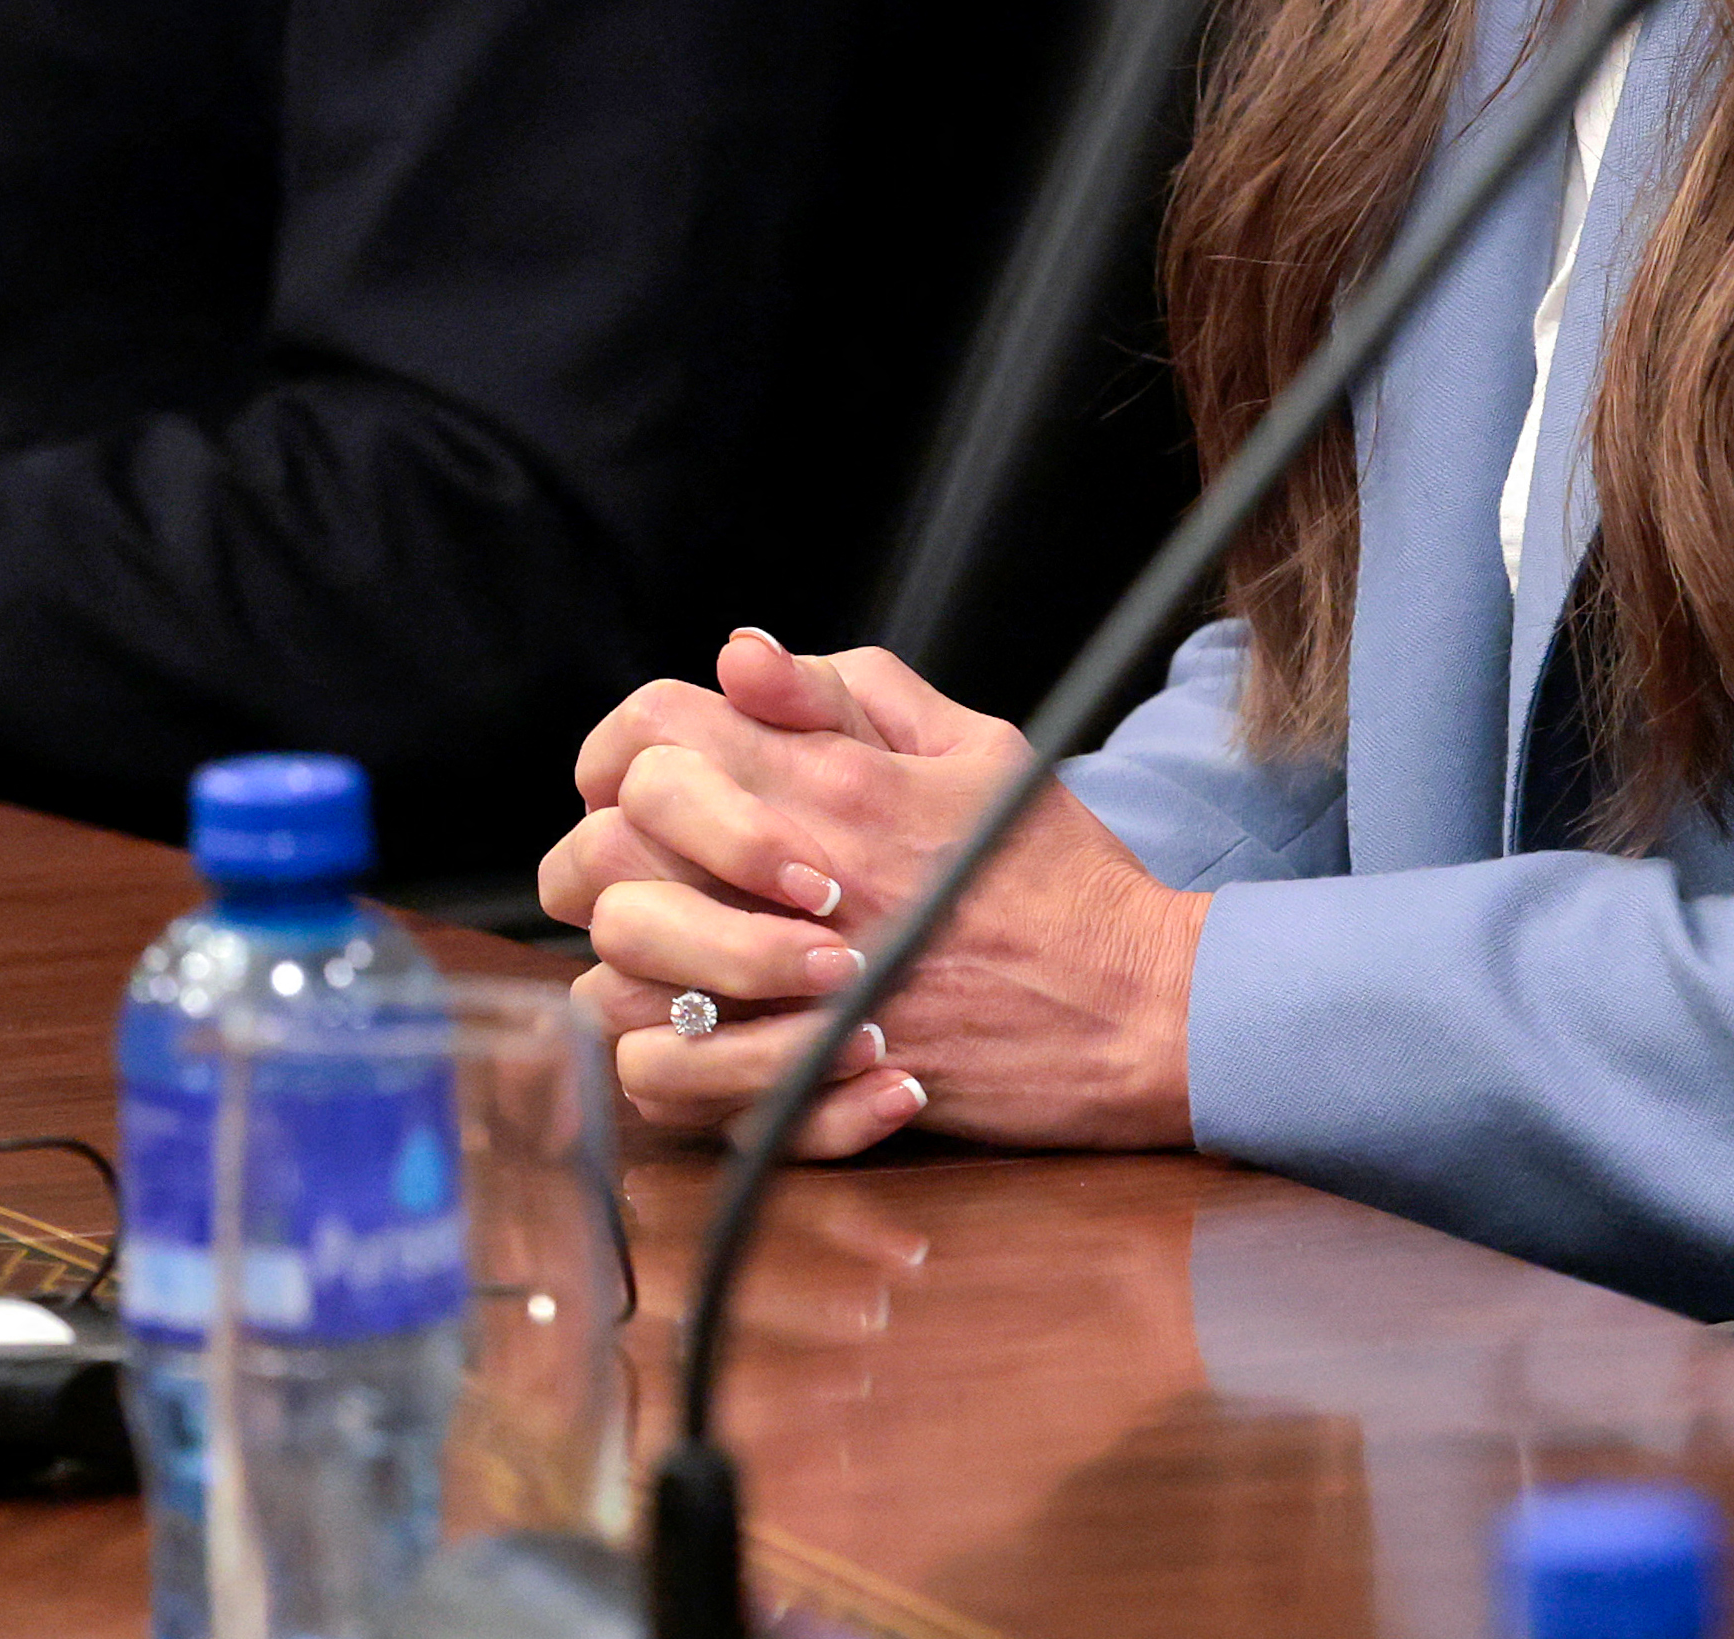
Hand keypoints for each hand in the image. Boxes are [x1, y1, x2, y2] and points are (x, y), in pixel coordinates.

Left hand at [540, 627, 1200, 1159]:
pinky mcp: (804, 1077)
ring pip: (616, 971)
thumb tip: (740, 655)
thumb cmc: (1057, 876)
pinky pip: (663, 1075)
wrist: (1137, 1008)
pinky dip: (660, 1059)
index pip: (654, 730)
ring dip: (626, 963)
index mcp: (835, 783)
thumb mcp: (976, 746)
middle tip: (637, 875)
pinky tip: (702, 1036)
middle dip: (597, 856)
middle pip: (607, 849)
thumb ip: (852, 692)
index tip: (633, 779)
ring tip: (670, 961)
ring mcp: (795, 986)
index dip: (618, 747)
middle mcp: (801, 878)